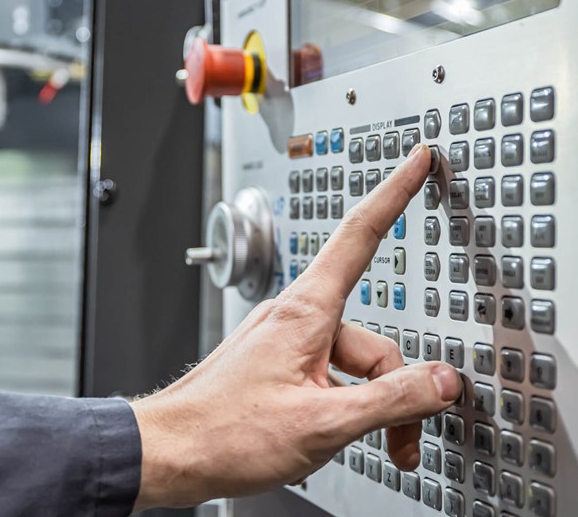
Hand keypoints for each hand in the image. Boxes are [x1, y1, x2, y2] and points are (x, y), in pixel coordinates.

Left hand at [131, 144, 461, 508]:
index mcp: (306, 311)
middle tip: (400, 439)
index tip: (415, 160)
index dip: (395, 192)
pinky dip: (345, 403)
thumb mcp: (322, 422)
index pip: (361, 233)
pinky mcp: (280, 364)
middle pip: (374, 339)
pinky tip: (335, 430)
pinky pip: (330, 374)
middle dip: (395, 391)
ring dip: (370, 407)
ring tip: (370, 446)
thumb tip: (442, 380)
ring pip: (353, 364)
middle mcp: (297, 317)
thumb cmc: (224, 431)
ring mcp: (287, 341)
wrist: (170, 452)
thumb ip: (390, 399)